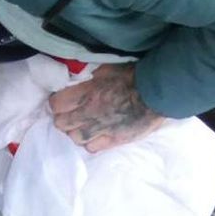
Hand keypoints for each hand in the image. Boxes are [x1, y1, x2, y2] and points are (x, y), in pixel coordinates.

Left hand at [47, 63, 166, 153]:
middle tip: (69, 114)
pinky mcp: (114, 140)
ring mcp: (101, 129)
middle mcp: (90, 113)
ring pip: (75, 138)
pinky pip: (92, 148)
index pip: (57, 104)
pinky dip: (90, 143)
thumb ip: (90, 75)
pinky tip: (94, 136)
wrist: (157, 93)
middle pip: (62, 123)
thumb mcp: (107, 68)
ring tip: (81, 126)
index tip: (62, 101)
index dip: (57, 103)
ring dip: (75, 132)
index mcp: (86, 93)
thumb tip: (77, 77)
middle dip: (63, 118)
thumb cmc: (134, 76)